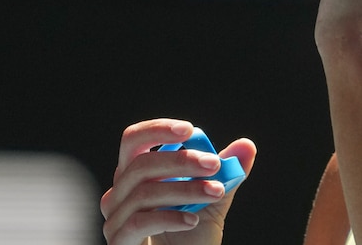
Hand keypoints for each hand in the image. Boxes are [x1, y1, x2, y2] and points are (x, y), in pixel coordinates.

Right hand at [101, 118, 255, 244]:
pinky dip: (170, 218)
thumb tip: (246, 146)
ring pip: (144, 193)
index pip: (133, 140)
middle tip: (214, 165)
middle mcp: (119, 193)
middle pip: (140, 164)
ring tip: (215, 192)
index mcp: (136, 175)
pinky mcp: (119, 242)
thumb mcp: (212, 199)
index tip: (188, 129)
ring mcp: (115, 219)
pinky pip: (138, 223)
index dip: (157, 130)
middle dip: (181, 160)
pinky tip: (193, 220)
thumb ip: (227, 173)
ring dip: (185, 189)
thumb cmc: (190, 235)